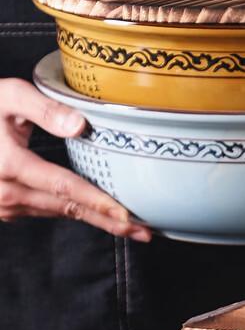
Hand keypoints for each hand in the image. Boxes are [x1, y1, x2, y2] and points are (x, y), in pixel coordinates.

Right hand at [0, 78, 150, 240]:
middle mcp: (7, 192)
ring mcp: (5, 204)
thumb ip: (44, 109)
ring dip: (96, 221)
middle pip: (68, 209)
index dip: (98, 202)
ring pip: (60, 214)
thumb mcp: (7, 96)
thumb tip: (80, 125)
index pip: (64, 188)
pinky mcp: (7, 208)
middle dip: (109, 222)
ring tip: (132, 227)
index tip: (127, 215)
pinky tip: (99, 215)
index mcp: (9, 165)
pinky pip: (48, 211)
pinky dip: (76, 214)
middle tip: (145, 233)